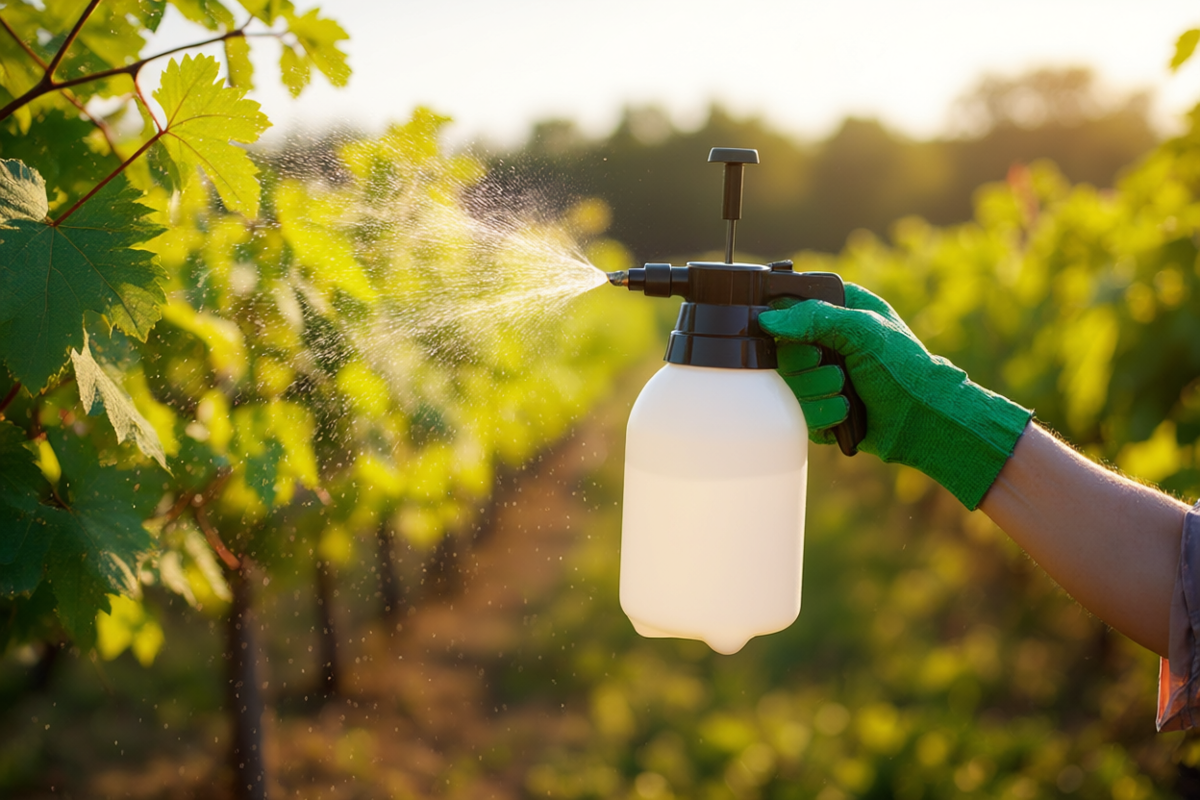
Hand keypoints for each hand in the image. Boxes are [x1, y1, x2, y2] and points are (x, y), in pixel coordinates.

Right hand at [758, 283, 1031, 508]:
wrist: (923, 419)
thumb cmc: (903, 368)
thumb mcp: (863, 331)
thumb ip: (815, 318)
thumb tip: (768, 320)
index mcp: (835, 311)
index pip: (786, 309)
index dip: (786, 327)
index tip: (807, 341)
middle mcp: (824, 342)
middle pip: (780, 353)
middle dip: (808, 367)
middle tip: (837, 370)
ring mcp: (819, 377)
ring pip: (788, 386)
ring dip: (818, 392)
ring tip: (847, 393)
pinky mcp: (819, 409)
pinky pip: (799, 414)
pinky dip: (824, 415)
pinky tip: (847, 412)